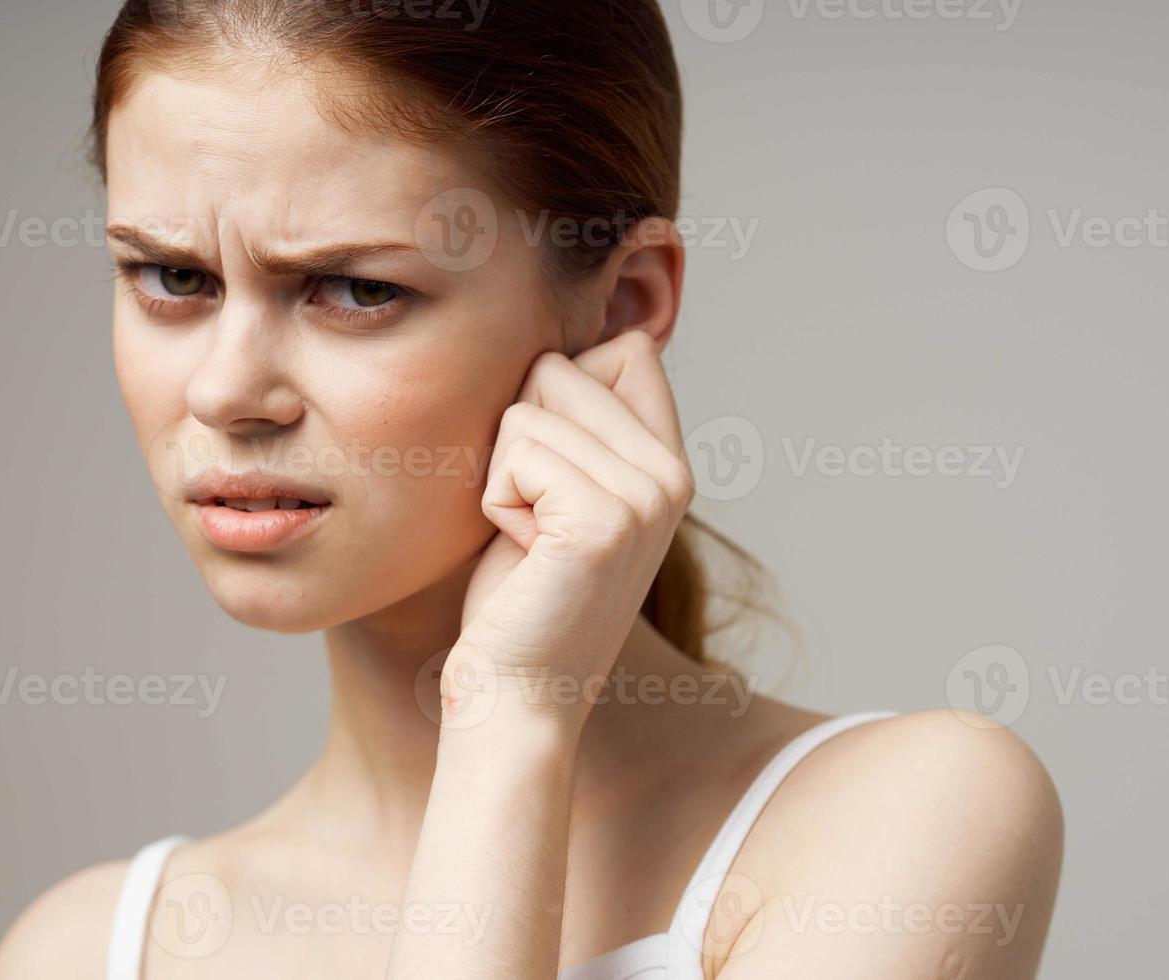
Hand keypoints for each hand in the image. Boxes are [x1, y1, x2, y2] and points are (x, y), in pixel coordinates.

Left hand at [446, 329, 695, 730]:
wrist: (515, 698)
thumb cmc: (518, 599)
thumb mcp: (560, 497)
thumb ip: (580, 427)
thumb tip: (558, 351)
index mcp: (669, 464)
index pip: (625, 348)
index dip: (560, 390)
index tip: (548, 473)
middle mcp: (673, 475)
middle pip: (565, 367)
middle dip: (519, 434)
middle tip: (531, 518)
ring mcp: (646, 496)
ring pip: (530, 407)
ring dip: (502, 473)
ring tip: (526, 539)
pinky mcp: (604, 519)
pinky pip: (517, 450)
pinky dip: (496, 499)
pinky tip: (521, 553)